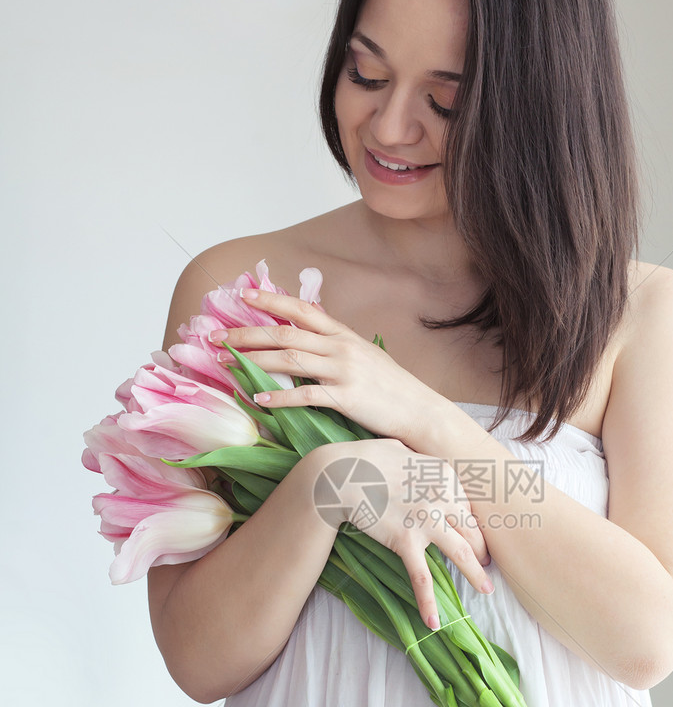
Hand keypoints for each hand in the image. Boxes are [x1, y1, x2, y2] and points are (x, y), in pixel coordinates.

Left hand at [208, 287, 440, 446]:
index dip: (271, 301)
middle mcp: (341, 348)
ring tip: (228, 363)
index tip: (243, 296)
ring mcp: (343, 372)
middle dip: (248, 334)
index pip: (301, 311)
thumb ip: (336, 344)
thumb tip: (309, 334)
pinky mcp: (346, 398)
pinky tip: (259, 400)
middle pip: (286, 335)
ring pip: (290, 360)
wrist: (419, 410)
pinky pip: (306, 395)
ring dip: (255, 361)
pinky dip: (280, 397)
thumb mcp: (365, 356)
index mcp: (343, 335)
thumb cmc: (391, 387)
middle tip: (217, 337)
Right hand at [318, 437, 493, 630]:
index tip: (471, 534)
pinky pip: (421, 578)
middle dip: (482, 549)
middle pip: (472, 530)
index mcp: (445, 475)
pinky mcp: (405, 541)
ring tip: (487, 589)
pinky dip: (428, 602)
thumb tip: (427, 470)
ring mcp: (426, 521)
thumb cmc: (366, 459)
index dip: (470, 523)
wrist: (339, 475)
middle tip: (486, 563)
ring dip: (476, 574)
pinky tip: (433, 622)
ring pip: (461, 553)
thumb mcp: (404, 451)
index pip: (466, 505)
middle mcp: (443, 497)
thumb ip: (423, 463)